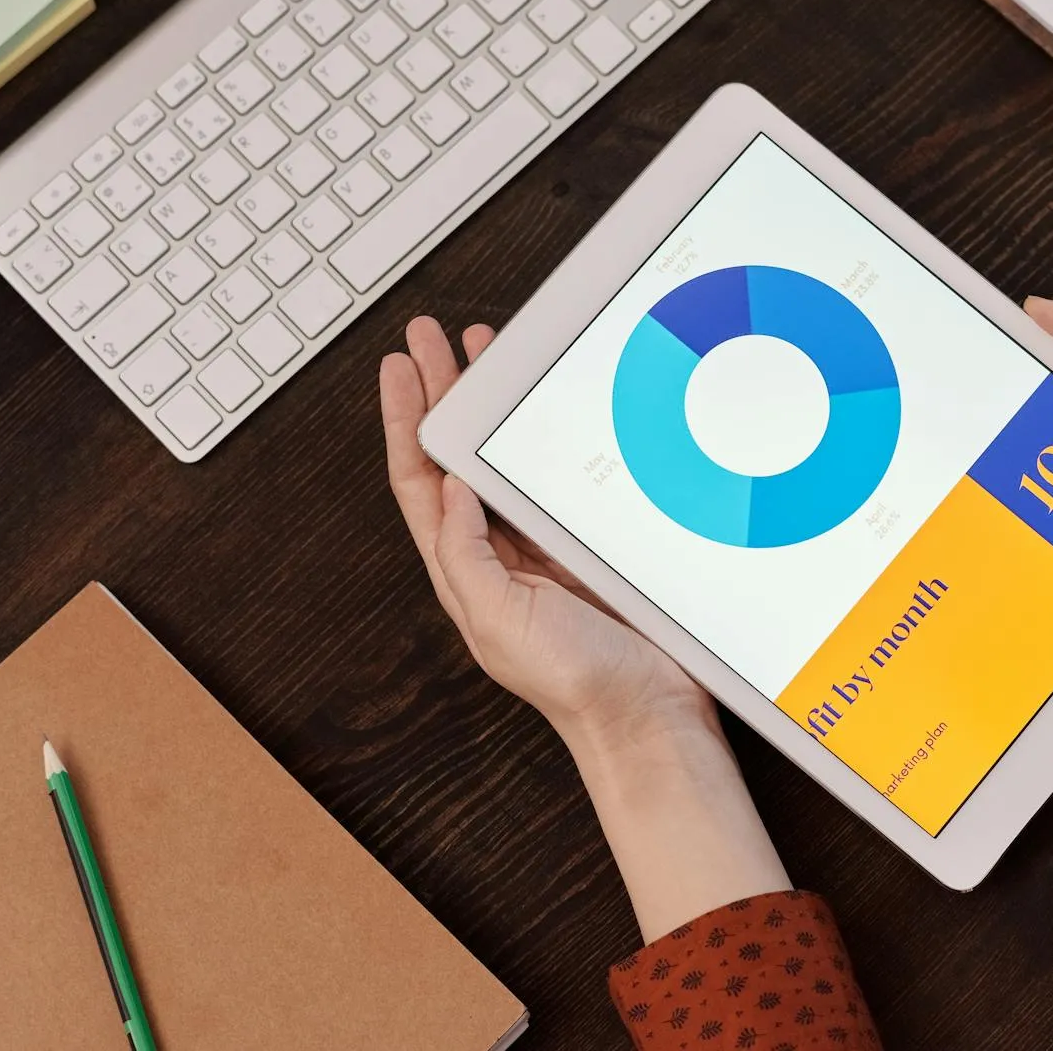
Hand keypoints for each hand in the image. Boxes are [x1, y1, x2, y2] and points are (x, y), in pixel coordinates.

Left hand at [382, 317, 791, 940]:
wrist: (651, 715)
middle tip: (434, 336)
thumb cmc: (576, 683)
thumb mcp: (498, 620)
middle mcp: (500, 553)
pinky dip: (547, 433)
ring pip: (509, 455)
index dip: (405, 420)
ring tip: (485, 350)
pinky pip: (559, 474)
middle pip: (458, 456)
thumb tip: (450, 484)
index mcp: (466, 570)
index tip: (401, 366)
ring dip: (492, 403)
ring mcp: (547, 545)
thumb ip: (465, 554)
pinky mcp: (593, 543)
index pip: (421, 479)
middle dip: (441, 392)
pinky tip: (551, 404)